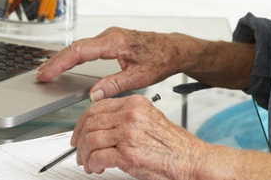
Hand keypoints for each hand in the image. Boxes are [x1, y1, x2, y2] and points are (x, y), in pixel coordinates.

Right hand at [36, 27, 189, 101]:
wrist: (173, 49)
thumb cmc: (160, 59)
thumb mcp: (139, 77)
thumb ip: (115, 85)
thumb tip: (94, 95)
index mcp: (114, 42)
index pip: (79, 51)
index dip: (59, 63)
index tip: (46, 73)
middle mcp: (109, 36)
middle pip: (75, 47)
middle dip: (56, 61)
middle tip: (40, 75)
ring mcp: (109, 36)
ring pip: (79, 46)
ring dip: (63, 58)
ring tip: (48, 71)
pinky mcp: (111, 40)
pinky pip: (87, 47)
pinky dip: (74, 55)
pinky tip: (67, 63)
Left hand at [72, 94, 204, 178]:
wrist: (191, 160)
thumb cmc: (174, 145)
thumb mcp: (149, 120)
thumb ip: (126, 118)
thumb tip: (102, 127)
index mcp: (135, 104)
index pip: (96, 107)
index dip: (82, 122)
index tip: (79, 133)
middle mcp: (131, 115)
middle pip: (90, 123)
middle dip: (80, 140)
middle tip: (79, 151)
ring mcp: (128, 133)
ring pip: (90, 140)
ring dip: (85, 155)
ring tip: (89, 163)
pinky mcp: (127, 154)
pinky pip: (97, 157)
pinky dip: (92, 164)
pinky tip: (97, 168)